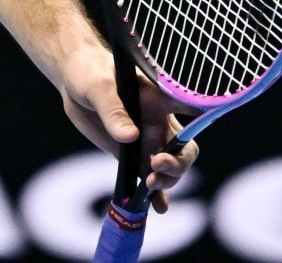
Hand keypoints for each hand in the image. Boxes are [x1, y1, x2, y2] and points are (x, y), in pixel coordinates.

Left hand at [59, 45, 199, 211]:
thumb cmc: (91, 73)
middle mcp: (160, 122)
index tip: (207, 121)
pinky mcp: (132, 156)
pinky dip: (156, 195)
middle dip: (178, 163)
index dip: (206, 116)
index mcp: (160, 99)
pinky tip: (159, 208)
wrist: (74, 83)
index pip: (192, 107)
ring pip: (170, 168)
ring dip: (168, 180)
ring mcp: (148, 141)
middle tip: (156, 165)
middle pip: (184, 149)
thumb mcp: (100, 88)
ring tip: (151, 185)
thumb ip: (114, 111)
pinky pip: (149, 179)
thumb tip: (131, 137)